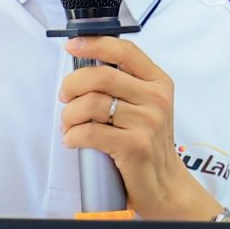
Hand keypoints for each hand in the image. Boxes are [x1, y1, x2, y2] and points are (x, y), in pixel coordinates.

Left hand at [60, 34, 224, 220]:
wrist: (165, 184)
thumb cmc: (146, 141)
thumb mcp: (145, 105)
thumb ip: (124, 83)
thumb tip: (83, 62)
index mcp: (158, 82)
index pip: (125, 51)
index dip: (94, 44)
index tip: (71, 46)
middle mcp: (157, 99)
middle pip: (101, 77)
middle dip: (72, 85)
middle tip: (64, 97)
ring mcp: (148, 122)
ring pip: (90, 104)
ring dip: (69, 115)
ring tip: (68, 125)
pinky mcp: (135, 146)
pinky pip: (89, 132)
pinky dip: (72, 136)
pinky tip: (73, 140)